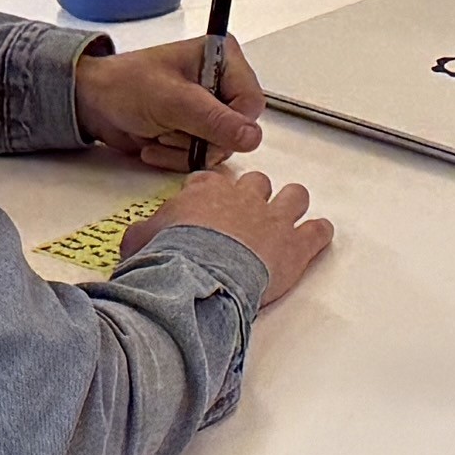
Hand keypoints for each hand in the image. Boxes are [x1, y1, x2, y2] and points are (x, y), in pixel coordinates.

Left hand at [77, 39, 263, 172]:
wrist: (91, 103)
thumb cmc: (125, 86)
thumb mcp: (171, 101)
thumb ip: (213, 119)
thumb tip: (251, 137)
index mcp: (223, 57)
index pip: (252, 101)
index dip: (232, 124)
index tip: (205, 132)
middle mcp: (221, 81)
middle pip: (238, 128)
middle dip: (201, 139)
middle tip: (170, 131)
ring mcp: (208, 108)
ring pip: (219, 146)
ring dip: (185, 149)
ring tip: (158, 134)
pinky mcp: (195, 129)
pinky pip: (202, 155)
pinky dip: (177, 157)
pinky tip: (156, 144)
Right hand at [142, 160, 328, 303]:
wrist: (199, 274)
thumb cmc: (171, 256)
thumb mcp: (140, 240)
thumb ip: (142, 234)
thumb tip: (136, 240)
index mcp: (207, 192)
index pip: (212, 180)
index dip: (212, 190)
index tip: (210, 198)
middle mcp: (243, 198)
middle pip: (257, 183)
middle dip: (255, 194)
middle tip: (250, 210)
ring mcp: (273, 218)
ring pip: (293, 196)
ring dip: (292, 204)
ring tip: (290, 213)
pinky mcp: (294, 244)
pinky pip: (317, 231)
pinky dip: (319, 233)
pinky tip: (318, 234)